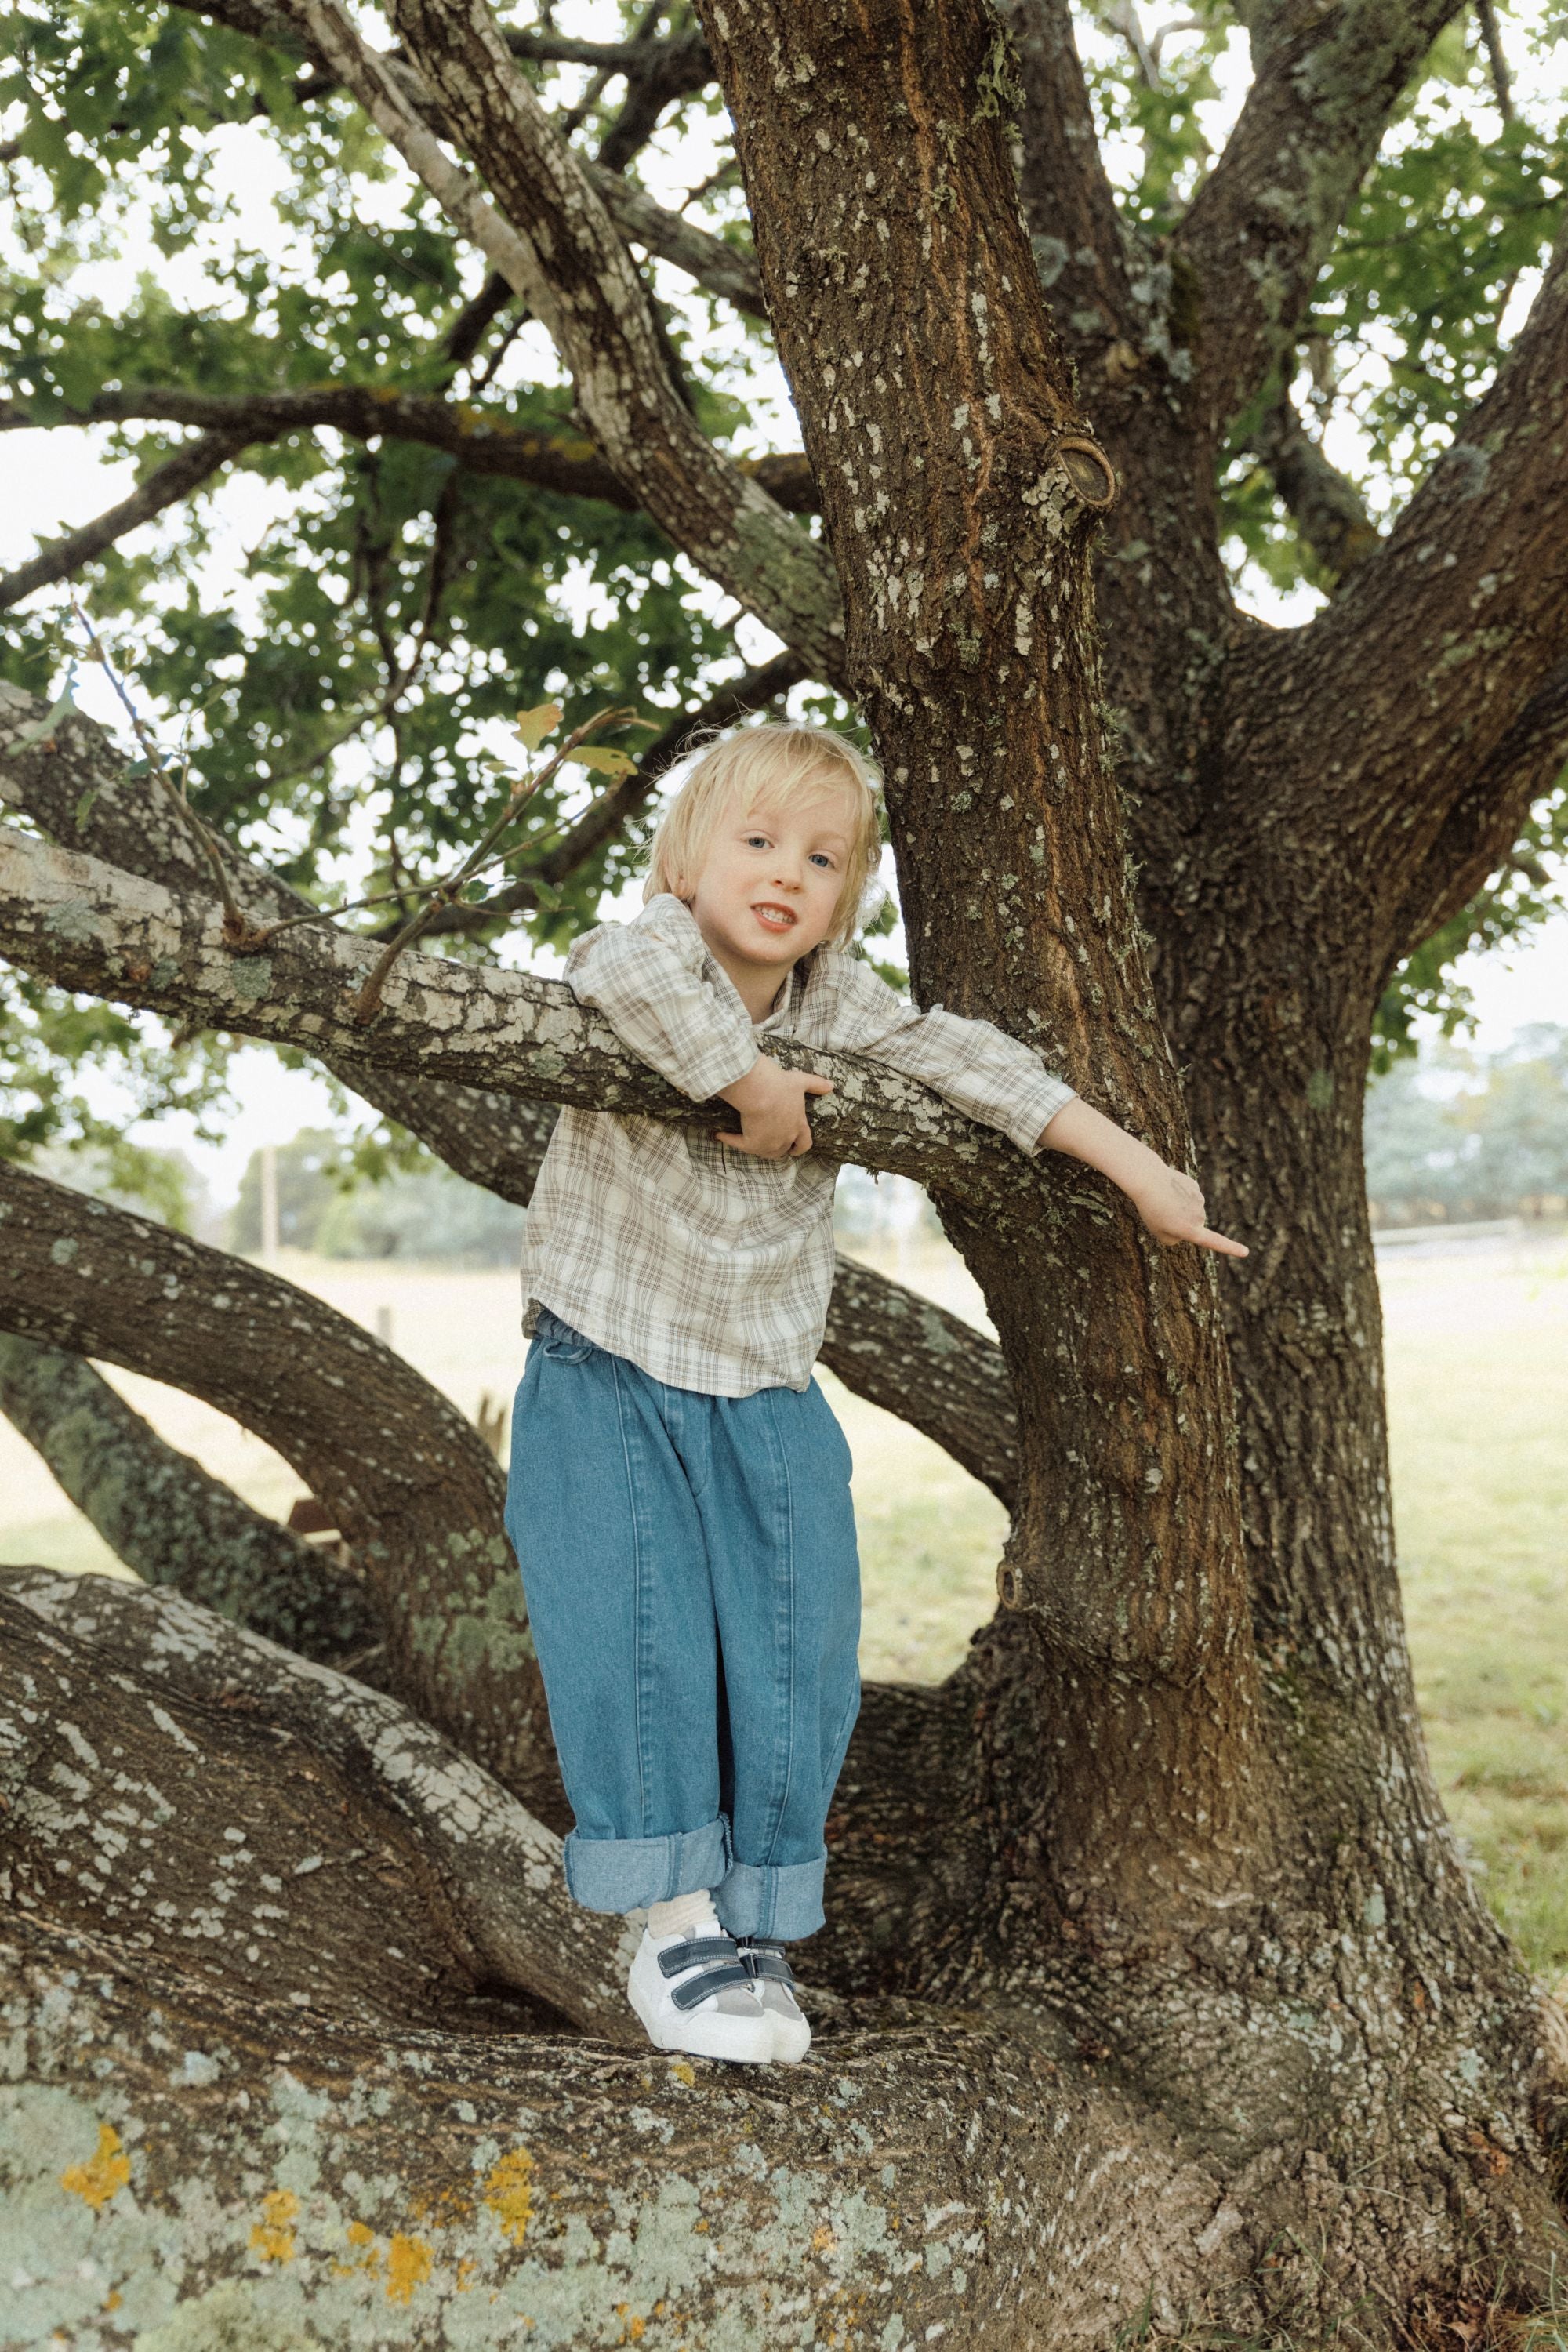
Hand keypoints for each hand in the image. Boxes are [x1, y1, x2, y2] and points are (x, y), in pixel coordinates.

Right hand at [715, 1054, 833, 1158]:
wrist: (761, 1092)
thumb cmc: (781, 1085)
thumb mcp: (801, 1081)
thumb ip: (816, 1084)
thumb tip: (831, 1086)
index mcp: (799, 1125)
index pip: (805, 1143)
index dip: (800, 1147)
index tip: (795, 1149)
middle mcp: (786, 1138)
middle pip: (783, 1151)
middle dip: (779, 1149)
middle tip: (770, 1146)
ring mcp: (769, 1143)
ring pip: (764, 1153)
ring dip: (757, 1148)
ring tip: (747, 1142)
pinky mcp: (751, 1143)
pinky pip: (739, 1145)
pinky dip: (730, 1140)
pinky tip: (720, 1134)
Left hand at [1129, 1160, 1248, 1257]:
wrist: (1148, 1180)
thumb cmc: (1151, 1209)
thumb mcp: (1158, 1233)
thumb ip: (1173, 1239)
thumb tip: (1183, 1230)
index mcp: (1191, 1230)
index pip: (1215, 1242)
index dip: (1231, 1248)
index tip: (1245, 1252)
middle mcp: (1199, 1216)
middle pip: (1191, 1224)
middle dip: (1179, 1221)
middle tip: (1161, 1213)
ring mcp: (1199, 1199)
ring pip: (1188, 1209)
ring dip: (1177, 1206)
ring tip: (1162, 1200)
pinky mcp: (1194, 1186)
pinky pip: (1186, 1195)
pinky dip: (1177, 1194)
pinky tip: (1166, 1189)